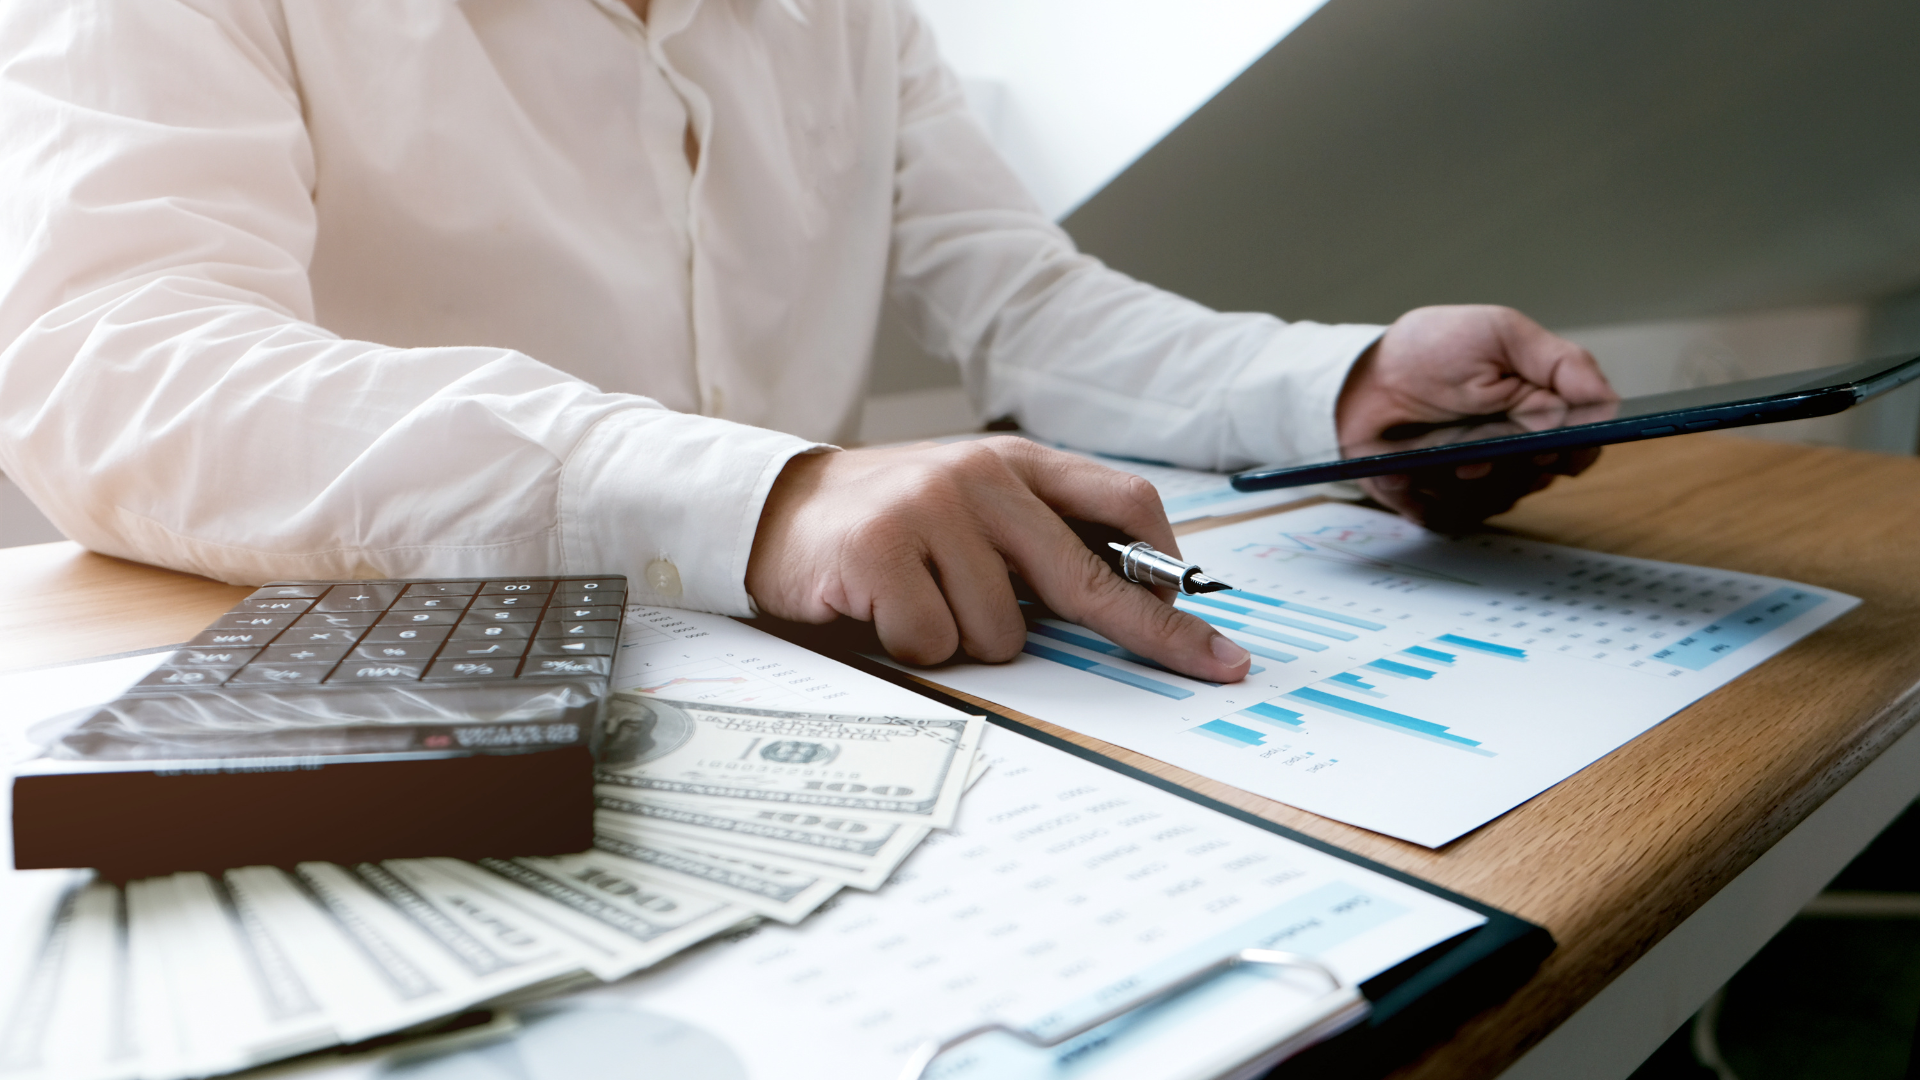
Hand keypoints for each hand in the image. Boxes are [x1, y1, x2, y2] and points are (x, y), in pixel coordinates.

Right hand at [746, 438, 1251, 681]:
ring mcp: (930, 510)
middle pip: (1085, 576)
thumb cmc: (890, 523)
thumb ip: (1039, 538)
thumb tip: (1135, 598)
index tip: (1201, 623)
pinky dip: (913, 649)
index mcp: (1015, 463)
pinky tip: (884, 613)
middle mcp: (980, 477)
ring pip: (1002, 632)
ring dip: (966, 641)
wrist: (774, 510)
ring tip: (921, 605)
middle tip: (1210, 666)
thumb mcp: (972, 508)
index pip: (1122, 504)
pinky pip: (937, 643)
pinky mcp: (881, 550)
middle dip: (1150, 633)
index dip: (1167, 568)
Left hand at [1335, 305, 1616, 530]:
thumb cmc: (1431, 347)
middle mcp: (1511, 451)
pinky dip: (1424, 495)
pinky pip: (1446, 518)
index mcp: (1537, 413)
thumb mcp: (1500, 333)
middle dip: (1516, 467)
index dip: (1572, 453)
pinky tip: (1408, 472)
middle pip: (1538, 480)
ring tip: (1449, 458)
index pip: (1578, 449)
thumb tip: (1607, 400)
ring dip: (1473, 483)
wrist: (1361, 374)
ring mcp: (1473, 478)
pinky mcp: (1434, 500)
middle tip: (1491, 452)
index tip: (1552, 448)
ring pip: (1497, 502)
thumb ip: (1558, 362)